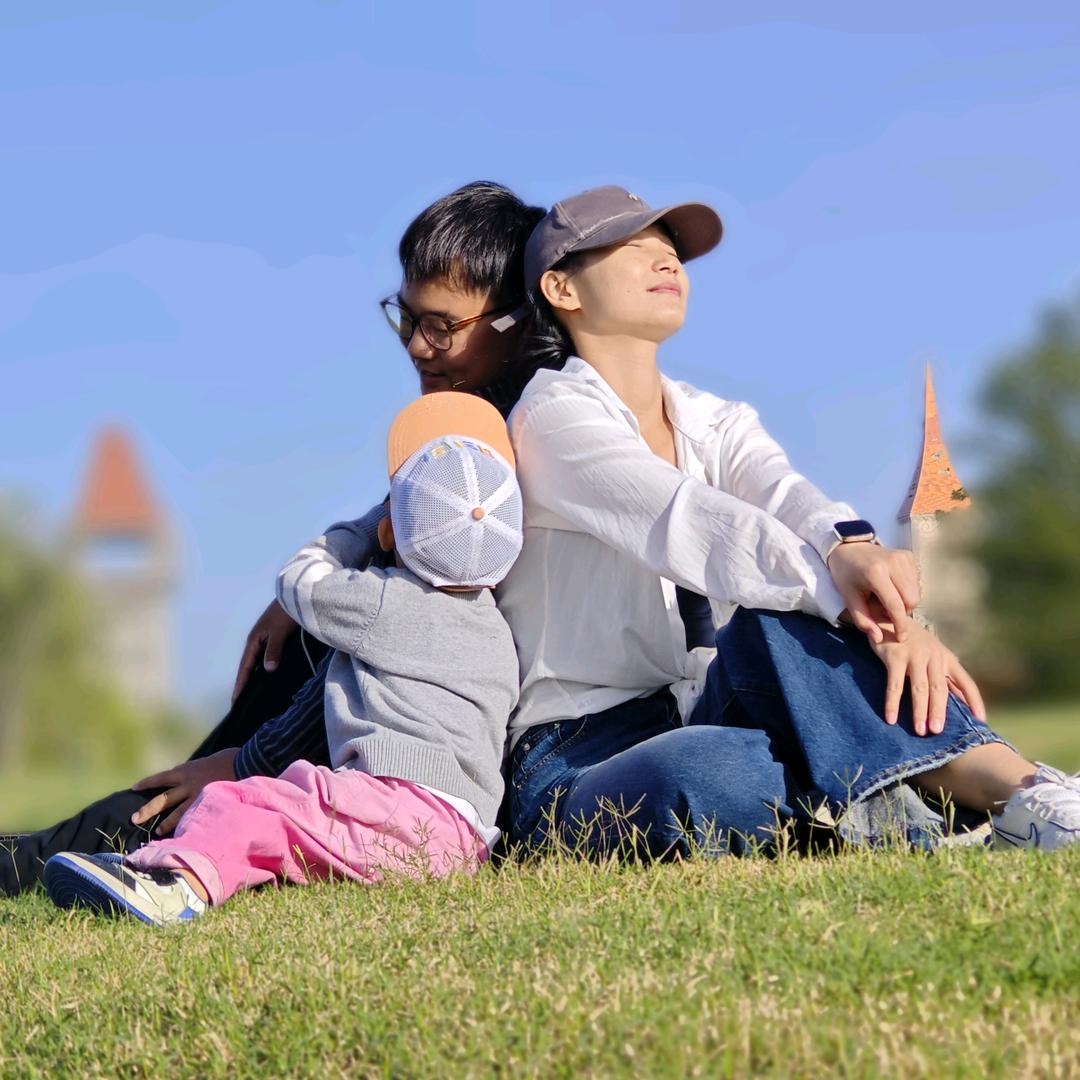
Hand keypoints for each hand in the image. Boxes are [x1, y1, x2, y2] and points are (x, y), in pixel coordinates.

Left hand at [130, 748, 238, 835]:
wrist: (245, 762)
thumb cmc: (230, 758)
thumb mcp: (208, 760)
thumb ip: (197, 770)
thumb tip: (190, 774)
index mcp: (187, 770)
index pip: (162, 777)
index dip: (148, 783)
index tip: (135, 787)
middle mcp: (188, 784)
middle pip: (163, 799)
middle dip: (147, 809)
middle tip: (134, 819)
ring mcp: (198, 796)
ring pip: (176, 813)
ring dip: (166, 823)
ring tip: (158, 831)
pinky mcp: (209, 805)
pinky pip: (194, 817)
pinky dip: (186, 825)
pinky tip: (182, 834)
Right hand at [231, 599, 297, 703]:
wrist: (296, 595)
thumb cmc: (286, 612)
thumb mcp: (279, 631)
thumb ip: (274, 649)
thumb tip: (268, 670)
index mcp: (254, 641)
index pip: (245, 668)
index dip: (240, 684)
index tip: (235, 701)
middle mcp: (257, 641)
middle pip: (249, 667)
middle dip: (244, 684)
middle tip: (241, 704)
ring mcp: (266, 640)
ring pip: (258, 663)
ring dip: (255, 677)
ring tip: (254, 695)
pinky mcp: (276, 638)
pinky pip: (267, 658)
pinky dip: (266, 669)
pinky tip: (270, 677)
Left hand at [828, 542, 919, 643]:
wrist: (848, 548)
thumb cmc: (846, 575)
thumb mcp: (849, 598)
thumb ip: (863, 620)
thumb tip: (879, 639)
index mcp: (875, 573)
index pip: (896, 605)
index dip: (900, 624)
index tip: (901, 638)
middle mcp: (893, 563)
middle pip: (912, 600)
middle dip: (903, 613)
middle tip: (886, 612)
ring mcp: (903, 557)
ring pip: (916, 592)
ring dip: (905, 602)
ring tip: (887, 600)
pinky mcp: (908, 555)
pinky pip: (916, 582)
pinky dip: (907, 590)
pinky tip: (892, 588)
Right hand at [868, 621, 985, 734]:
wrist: (888, 616)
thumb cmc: (912, 642)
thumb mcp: (933, 655)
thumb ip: (945, 677)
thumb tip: (962, 702)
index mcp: (946, 658)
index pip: (966, 682)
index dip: (974, 701)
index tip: (980, 720)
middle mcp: (934, 656)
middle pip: (940, 689)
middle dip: (940, 712)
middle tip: (937, 732)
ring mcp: (914, 655)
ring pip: (920, 688)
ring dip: (920, 711)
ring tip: (920, 730)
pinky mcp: (895, 656)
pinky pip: (895, 685)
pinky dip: (893, 703)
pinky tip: (891, 718)